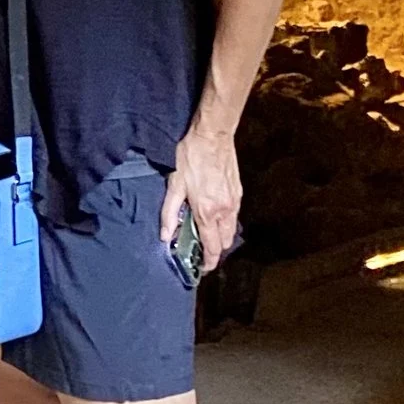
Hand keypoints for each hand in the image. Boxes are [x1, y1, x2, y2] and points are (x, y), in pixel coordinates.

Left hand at [162, 115, 242, 271]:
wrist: (212, 135)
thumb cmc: (191, 157)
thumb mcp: (174, 185)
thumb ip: (169, 213)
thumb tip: (165, 236)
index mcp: (208, 212)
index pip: (212, 247)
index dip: (208, 262)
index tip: (202, 268)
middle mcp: (225, 210)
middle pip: (225, 242)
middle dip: (215, 251)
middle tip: (200, 250)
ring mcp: (234, 201)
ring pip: (232, 229)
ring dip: (221, 237)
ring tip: (205, 233)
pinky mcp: (238, 192)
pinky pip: (234, 215)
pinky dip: (225, 222)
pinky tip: (213, 215)